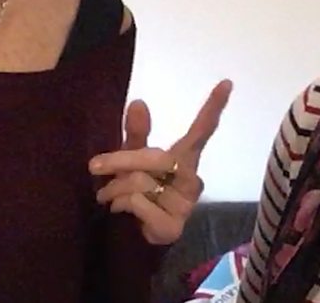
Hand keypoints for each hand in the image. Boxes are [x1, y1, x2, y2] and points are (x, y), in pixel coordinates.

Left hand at [89, 80, 232, 244]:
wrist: (132, 237)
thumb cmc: (137, 192)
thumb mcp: (133, 160)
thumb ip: (136, 134)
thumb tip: (138, 102)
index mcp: (185, 159)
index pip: (202, 131)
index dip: (213, 108)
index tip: (226, 82)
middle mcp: (192, 179)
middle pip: (155, 157)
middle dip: (119, 160)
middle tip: (94, 167)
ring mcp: (186, 204)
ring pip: (142, 182)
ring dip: (115, 187)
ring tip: (106, 195)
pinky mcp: (173, 226)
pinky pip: (139, 203)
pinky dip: (121, 204)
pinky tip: (119, 211)